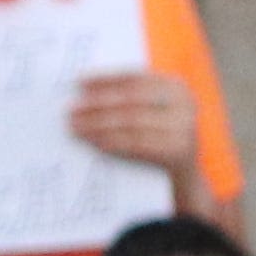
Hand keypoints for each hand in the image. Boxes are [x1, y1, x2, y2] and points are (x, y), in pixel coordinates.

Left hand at [66, 67, 201, 173]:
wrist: (185, 177)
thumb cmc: (160, 140)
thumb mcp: (151, 114)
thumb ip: (129, 99)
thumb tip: (86, 92)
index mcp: (175, 86)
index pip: (134, 77)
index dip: (105, 79)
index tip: (79, 83)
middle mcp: (184, 103)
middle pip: (130, 100)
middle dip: (97, 104)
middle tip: (71, 109)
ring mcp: (184, 127)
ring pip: (131, 122)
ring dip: (99, 125)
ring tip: (77, 128)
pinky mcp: (179, 152)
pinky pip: (138, 145)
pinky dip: (114, 142)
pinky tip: (95, 142)